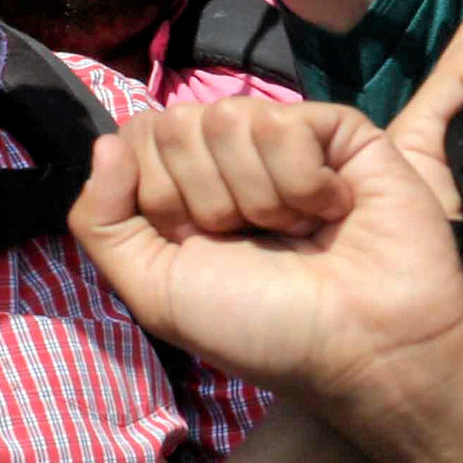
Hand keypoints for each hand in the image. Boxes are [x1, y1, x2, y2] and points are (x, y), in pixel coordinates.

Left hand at [71, 97, 462, 442]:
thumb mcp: (157, 291)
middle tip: (254, 241)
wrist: (359, 343)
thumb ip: (103, 221)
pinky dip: (304, 184)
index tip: (198, 245)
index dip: (158, 194)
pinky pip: (284, 125)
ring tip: (299, 232)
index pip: (137, 137)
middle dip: (208, 199)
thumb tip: (104, 142)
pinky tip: (333, 210)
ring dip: (261, 198)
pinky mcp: (339, 130)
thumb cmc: (262, 328)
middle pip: (177, 124)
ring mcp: (286, 138)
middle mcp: (230, 158)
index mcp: (183, 191)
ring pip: (230, 119)